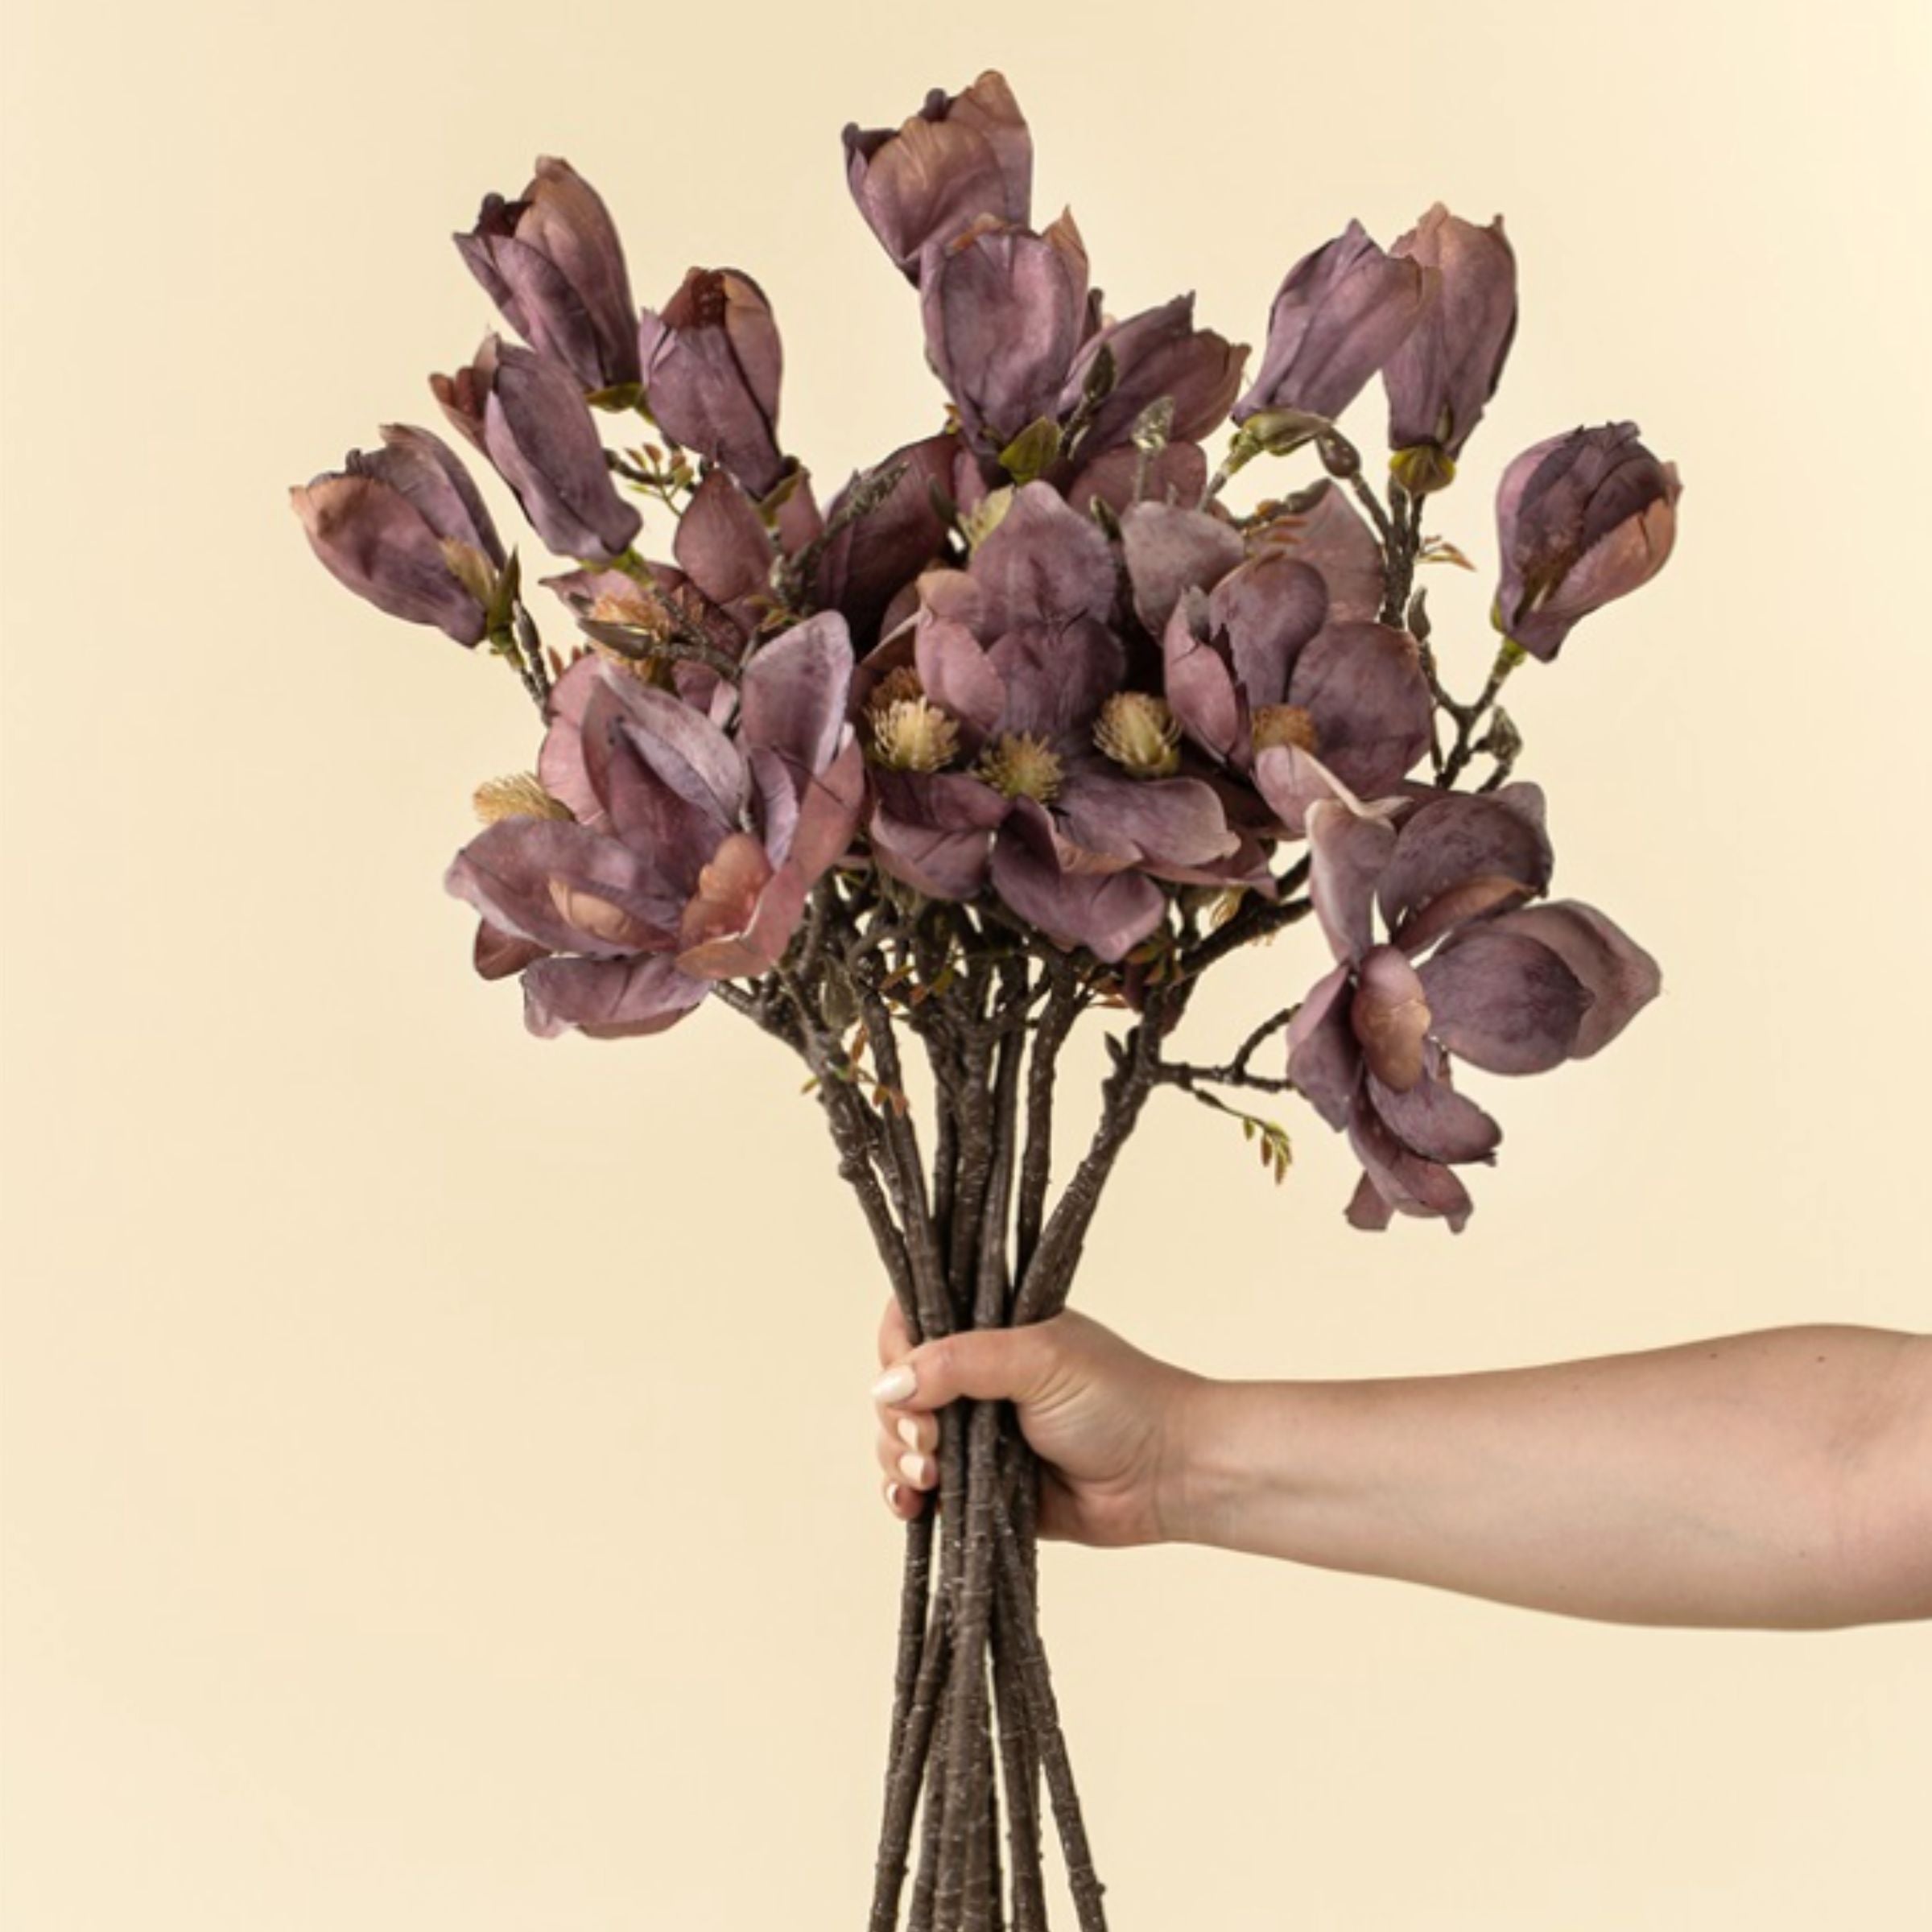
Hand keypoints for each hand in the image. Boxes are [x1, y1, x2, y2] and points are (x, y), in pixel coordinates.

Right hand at [869, 1298, 1203, 1548]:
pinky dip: (904, 1500)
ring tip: (929, 1479)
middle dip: (898, 1419)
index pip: (912, 1325)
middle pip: (897, 1390)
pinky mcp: (979, 1489)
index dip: (896, 1353)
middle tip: (930, 1442)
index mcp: (988, 1331)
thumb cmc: (1118, 1399)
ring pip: (902, 1443)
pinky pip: (921, 1494)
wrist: (1168, 1474)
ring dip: (898, 1461)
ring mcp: (975, 1436)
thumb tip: (886, 1385)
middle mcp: (975, 1380)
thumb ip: (960, 1363)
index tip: (906, 1382)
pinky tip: (910, 1508)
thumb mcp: (1037, 1359)